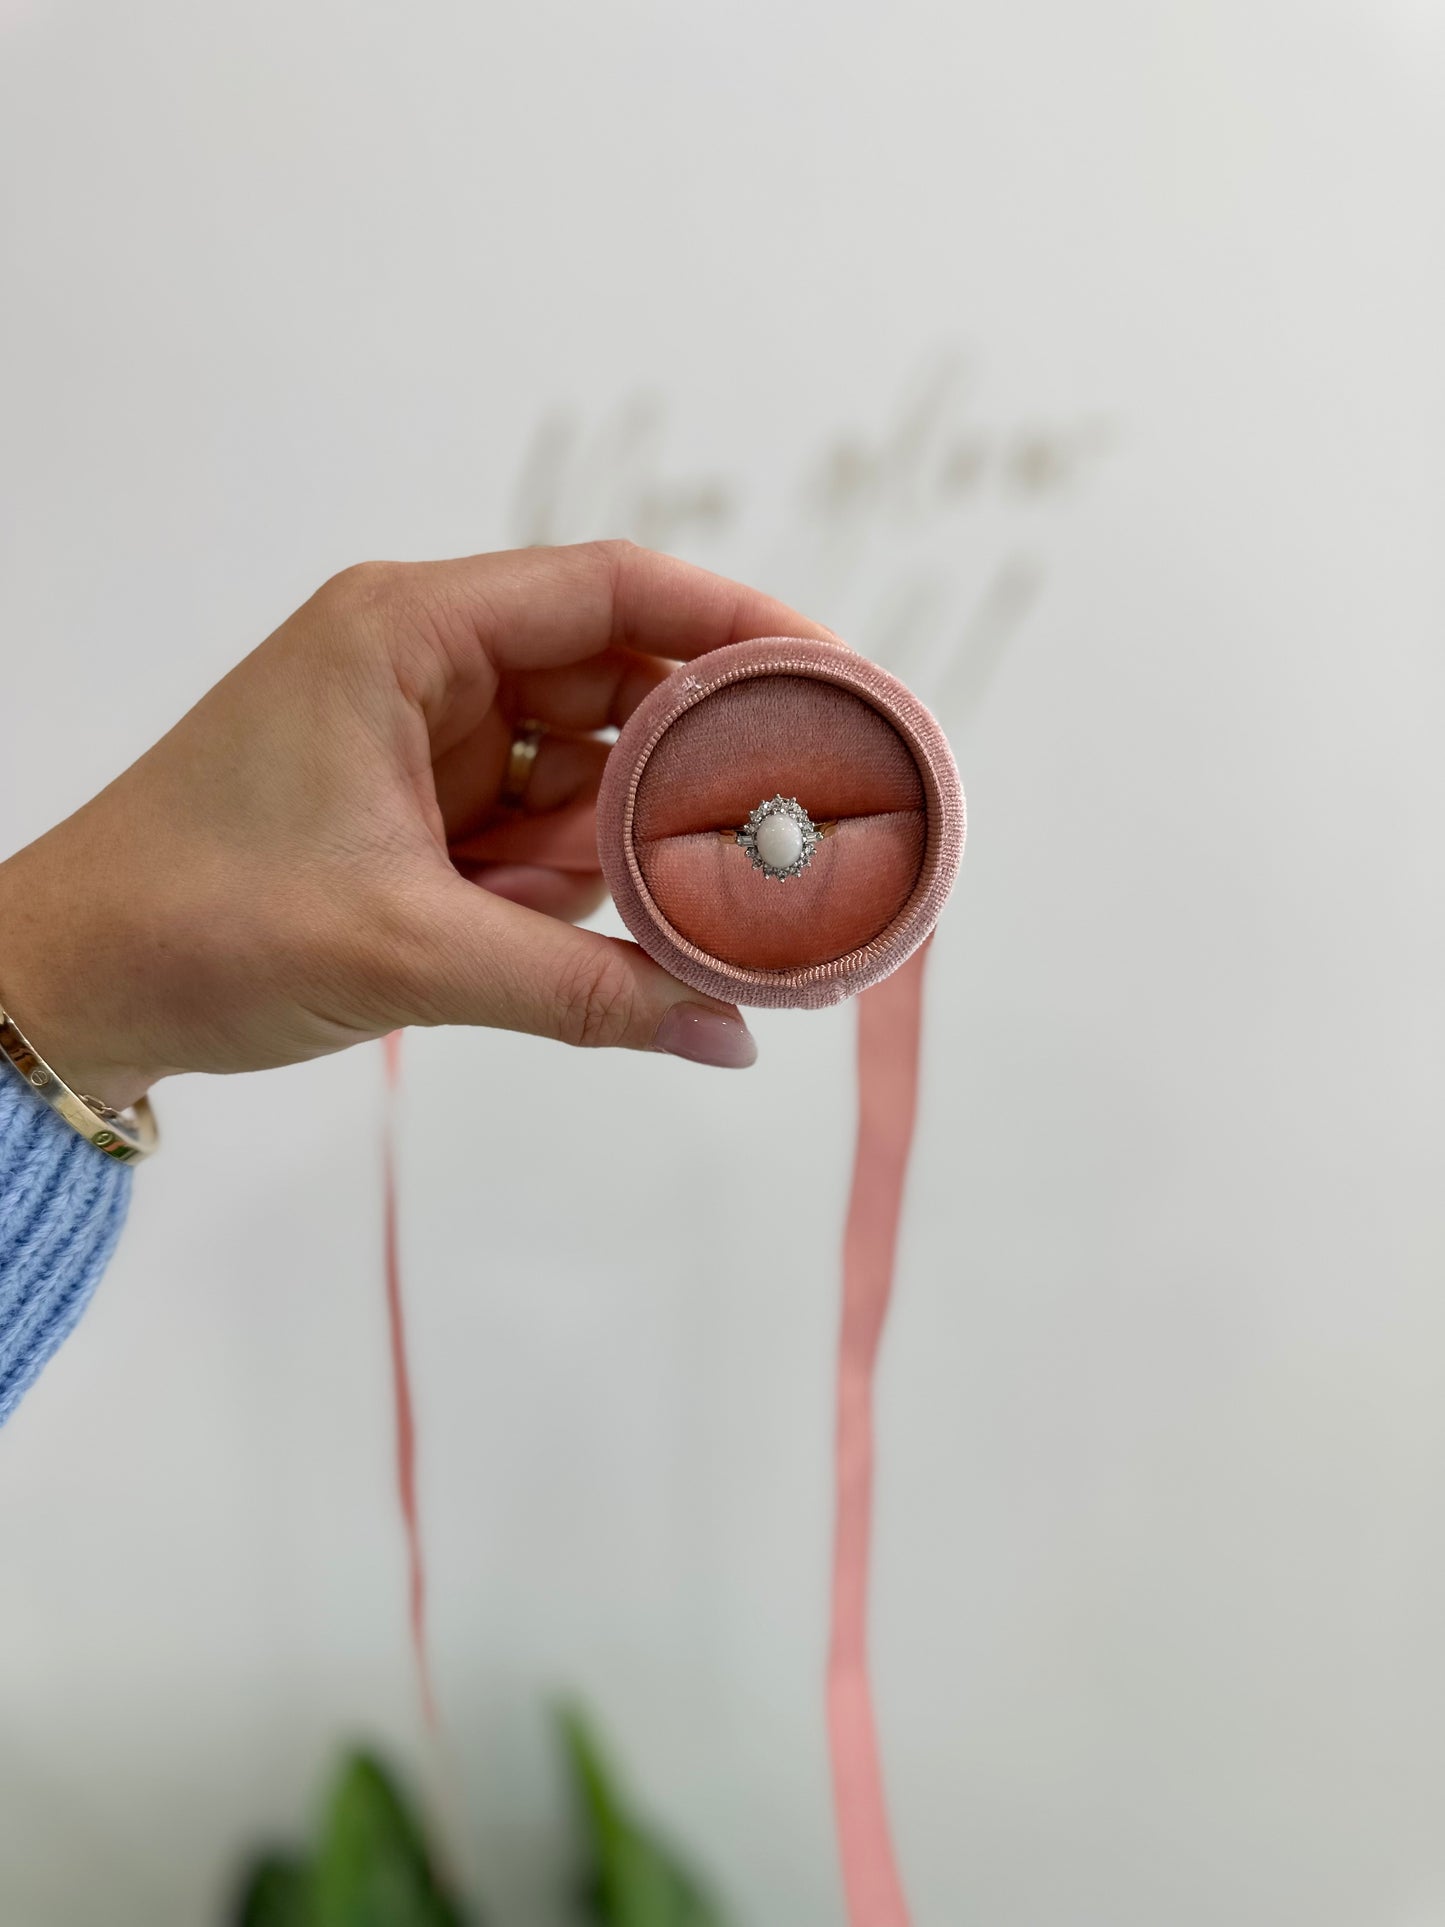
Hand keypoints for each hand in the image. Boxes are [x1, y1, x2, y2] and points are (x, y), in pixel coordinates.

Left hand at [0, 541, 835, 1109]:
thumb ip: (582, 992)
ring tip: (726, 898)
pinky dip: (583, 883)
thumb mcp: (408, 949)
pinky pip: (541, 834)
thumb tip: (731, 1035)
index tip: (836, 680)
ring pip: (586, 769)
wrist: (71, 989)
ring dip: (642, 837)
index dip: (739, 624)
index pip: (611, 589)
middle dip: (704, 756)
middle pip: (615, 680)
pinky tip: (617, 931)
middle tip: (809, 814)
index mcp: (407, 632)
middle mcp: (425, 667)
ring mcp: (424, 745)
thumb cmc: (195, 921)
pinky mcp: (420, 818)